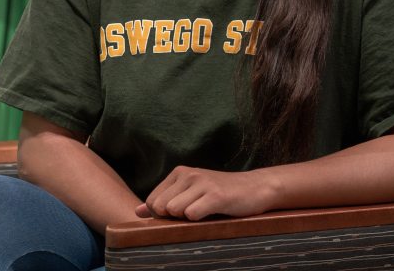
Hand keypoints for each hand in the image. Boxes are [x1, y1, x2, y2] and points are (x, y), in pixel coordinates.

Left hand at [135, 166, 274, 220]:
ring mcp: (202, 183)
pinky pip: (192, 214)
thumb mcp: (190, 194)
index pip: (152, 201)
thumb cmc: (220, 194)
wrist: (255, 188)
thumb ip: (163, 201)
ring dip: (187, 219)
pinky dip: (198, 220)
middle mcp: (188, 175)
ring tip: (204, 213)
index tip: (182, 213)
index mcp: (179, 173)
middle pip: (160, 208)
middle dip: (173, 218)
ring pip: (174, 211)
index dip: (163, 215)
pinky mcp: (216, 196)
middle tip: (194, 214)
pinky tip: (211, 214)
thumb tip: (137, 212)